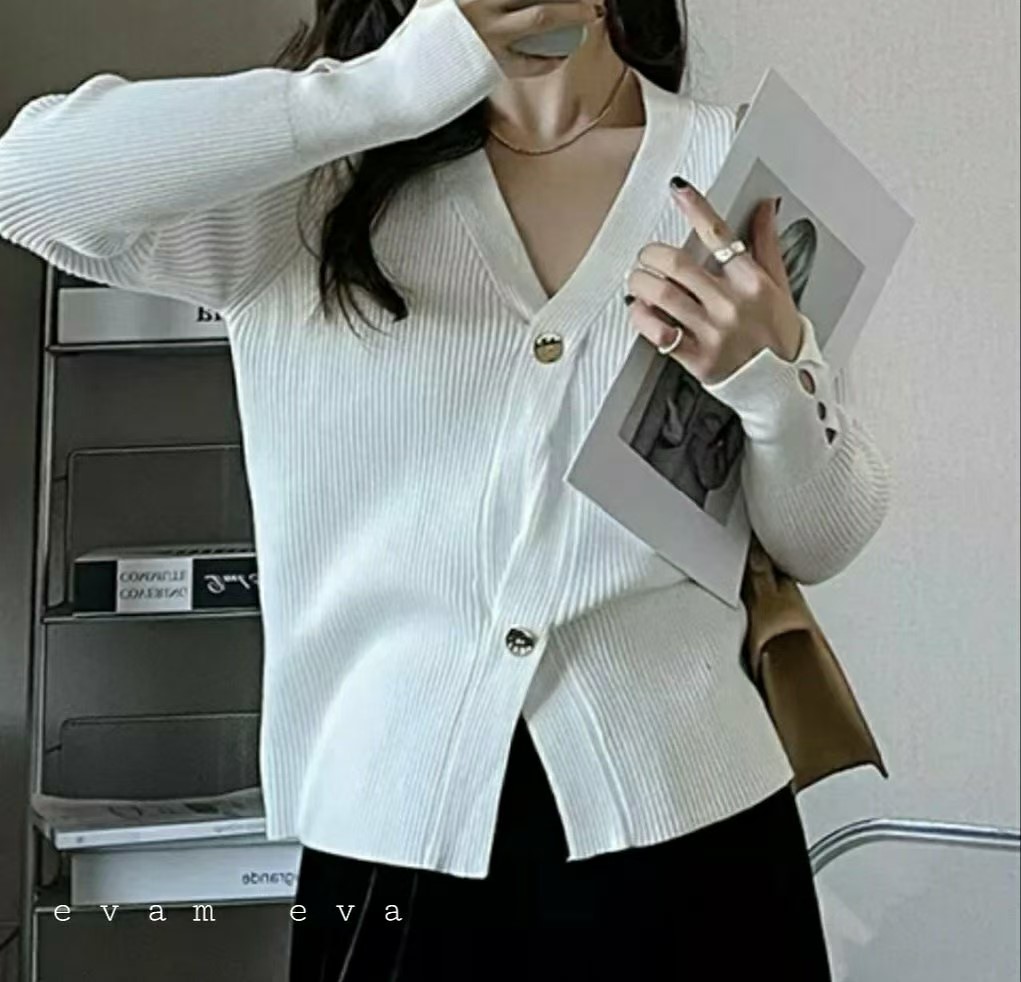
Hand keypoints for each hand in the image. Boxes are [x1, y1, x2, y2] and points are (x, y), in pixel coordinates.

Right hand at [426, 0, 603, 77]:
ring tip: (591, 14)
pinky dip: (551, 56)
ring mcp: (486, 34)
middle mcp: (479, 3)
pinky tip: (562, 54)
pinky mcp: (491, 66)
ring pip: (544, 16)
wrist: (396, 87)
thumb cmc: (410, 48)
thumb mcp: (428, 7)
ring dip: (573, 14)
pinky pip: (532, 59)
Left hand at [624, 179, 804, 385]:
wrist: (782, 387)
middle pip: (677, 264)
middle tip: (646, 256)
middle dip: (651, 254)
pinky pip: (657, 332)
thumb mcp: (779, 287)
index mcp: (752, 282)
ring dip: (640, 281)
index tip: (679, 190)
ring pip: (661, 294)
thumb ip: (766, 245)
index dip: (695, 207)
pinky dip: (640, 317)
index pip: (719, 234)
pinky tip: (639, 309)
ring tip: (637, 280)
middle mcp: (731, 305)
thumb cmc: (779, 337)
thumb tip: (765, 207)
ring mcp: (712, 333)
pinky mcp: (696, 359)